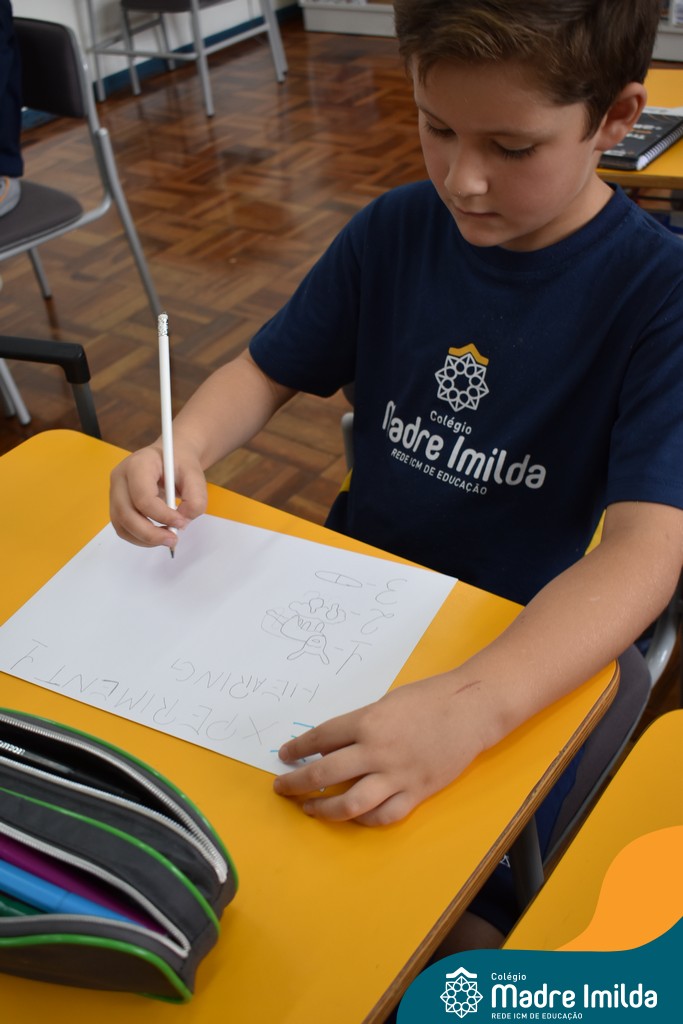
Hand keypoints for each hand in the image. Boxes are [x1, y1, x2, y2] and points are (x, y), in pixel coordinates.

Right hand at [109, 444, 206, 549]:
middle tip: (173, 539)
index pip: (142, 496)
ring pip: (122, 525)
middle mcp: (120, 477)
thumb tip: (183, 522)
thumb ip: (195, 499)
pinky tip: (158, 535)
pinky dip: (140, 538)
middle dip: (150, 534)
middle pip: (126, 514)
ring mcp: (115, 492)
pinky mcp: (117, 505)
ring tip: (168, 538)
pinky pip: (123, 529)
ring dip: (145, 539)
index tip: (181, 523)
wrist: (169, 458)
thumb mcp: (195, 475)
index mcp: (138, 464)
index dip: (162, 515)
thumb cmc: (179, 464)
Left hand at [273, 674, 487, 825]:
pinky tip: (352, 816)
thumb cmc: (428, 698)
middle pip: (324, 774)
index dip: (297, 749)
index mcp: (367, 722)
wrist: (471, 710)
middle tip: (282, 787)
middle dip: (297, 783)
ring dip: (324, 809)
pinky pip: (383, 815)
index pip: (320, 739)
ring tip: (310, 808)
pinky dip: (364, 819)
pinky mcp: (417, 792)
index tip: (284, 756)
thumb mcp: (386, 703)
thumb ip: (360, 725)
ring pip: (350, 804)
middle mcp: (377, 751)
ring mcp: (397, 775)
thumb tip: (332, 747)